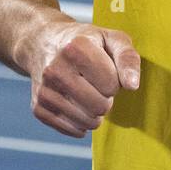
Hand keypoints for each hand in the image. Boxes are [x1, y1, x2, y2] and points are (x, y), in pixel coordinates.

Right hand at [27, 19, 140, 138]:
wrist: (44, 43)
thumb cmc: (86, 42)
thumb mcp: (112, 39)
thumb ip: (128, 59)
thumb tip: (132, 86)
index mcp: (76, 48)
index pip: (112, 85)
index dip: (114, 79)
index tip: (104, 69)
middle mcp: (55, 70)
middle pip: (100, 106)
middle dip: (106, 98)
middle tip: (97, 84)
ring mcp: (44, 90)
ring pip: (88, 122)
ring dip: (95, 112)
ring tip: (87, 93)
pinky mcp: (38, 108)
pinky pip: (73, 130)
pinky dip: (81, 123)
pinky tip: (77, 105)